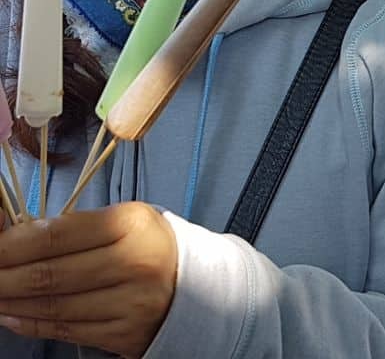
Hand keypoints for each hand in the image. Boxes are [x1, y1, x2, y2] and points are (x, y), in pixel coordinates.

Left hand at [0, 202, 177, 357]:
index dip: (13, 244)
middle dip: (4, 276)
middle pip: (50, 274)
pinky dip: (32, 323)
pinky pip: (66, 329)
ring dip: (12, 301)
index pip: (57, 236)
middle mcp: (133, 264)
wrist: (196, 284)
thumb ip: (71, 227)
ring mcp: (130, 303)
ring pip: (53, 306)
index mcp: (132, 225)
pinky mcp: (124, 334)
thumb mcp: (122, 219)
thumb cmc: (149, 245)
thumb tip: (12, 237)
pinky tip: (13, 314)